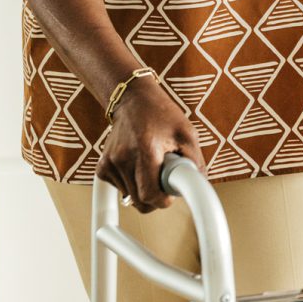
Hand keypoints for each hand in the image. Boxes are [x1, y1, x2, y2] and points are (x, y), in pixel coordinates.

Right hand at [97, 79, 203, 212]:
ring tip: (152, 165)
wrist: (133, 100)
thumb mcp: (187, 133)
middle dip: (156, 196)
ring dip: (144, 188)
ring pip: (130, 197)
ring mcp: (109, 163)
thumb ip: (194, 161)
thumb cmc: (162, 114)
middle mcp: (123, 158)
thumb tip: (200, 184)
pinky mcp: (102, 167)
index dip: (164, 199)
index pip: (149, 195)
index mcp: (145, 150)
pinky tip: (139, 166)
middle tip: (165, 178)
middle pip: (139, 201)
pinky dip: (132, 184)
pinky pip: (120, 189)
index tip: (170, 192)